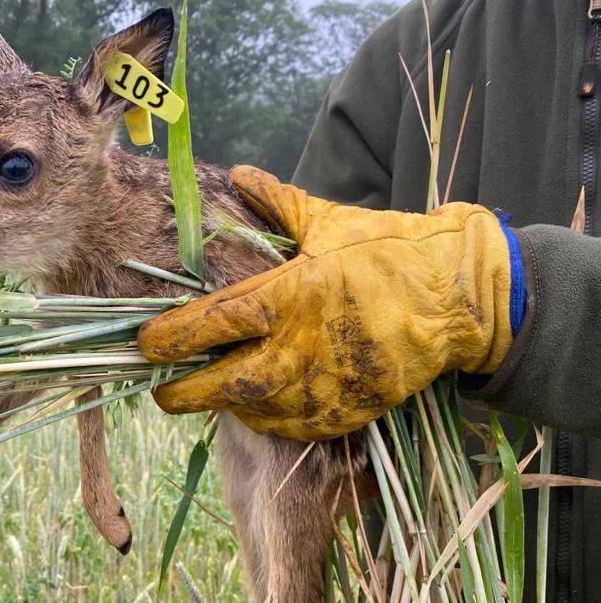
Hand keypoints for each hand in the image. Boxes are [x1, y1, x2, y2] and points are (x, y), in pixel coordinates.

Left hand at [137, 165, 515, 440]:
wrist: (458, 297)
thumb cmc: (389, 251)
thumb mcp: (329, 220)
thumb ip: (276, 202)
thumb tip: (241, 173)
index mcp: (288, 296)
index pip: (211, 325)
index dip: (170, 339)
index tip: (144, 345)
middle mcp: (299, 348)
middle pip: (222, 385)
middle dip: (183, 393)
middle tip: (162, 392)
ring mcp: (323, 386)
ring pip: (253, 412)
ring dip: (225, 405)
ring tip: (210, 394)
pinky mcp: (348, 412)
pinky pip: (293, 429)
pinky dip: (268, 421)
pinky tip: (257, 408)